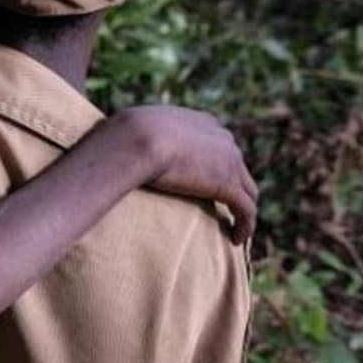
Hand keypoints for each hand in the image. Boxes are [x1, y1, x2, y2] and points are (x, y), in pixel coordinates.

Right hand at [110, 105, 257, 244]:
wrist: (137, 138)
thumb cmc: (125, 133)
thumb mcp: (134, 127)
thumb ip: (138, 135)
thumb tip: (115, 141)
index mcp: (202, 122)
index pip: (220, 145)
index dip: (218, 165)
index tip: (206, 183)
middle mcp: (222, 138)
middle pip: (238, 167)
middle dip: (233, 187)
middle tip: (223, 209)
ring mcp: (229, 161)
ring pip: (247, 190)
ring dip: (242, 210)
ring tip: (235, 229)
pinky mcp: (226, 184)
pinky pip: (246, 210)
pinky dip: (245, 225)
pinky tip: (236, 239)